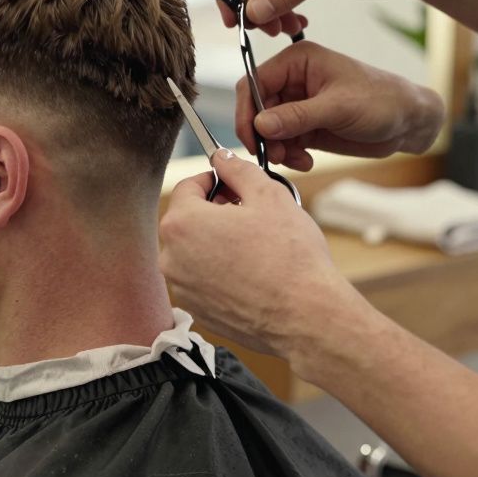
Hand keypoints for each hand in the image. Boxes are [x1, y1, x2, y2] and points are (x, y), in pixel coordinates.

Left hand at [158, 151, 368, 359]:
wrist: (306, 317)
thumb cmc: (291, 257)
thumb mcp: (269, 197)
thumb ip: (239, 171)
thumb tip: (223, 159)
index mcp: (182, 223)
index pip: (187, 187)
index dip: (212, 180)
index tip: (231, 184)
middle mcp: (171, 257)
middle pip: (187, 220)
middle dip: (214, 212)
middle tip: (248, 214)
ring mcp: (182, 288)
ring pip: (194, 251)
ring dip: (216, 242)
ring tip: (254, 245)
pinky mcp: (197, 311)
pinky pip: (202, 280)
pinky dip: (219, 272)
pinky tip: (251, 273)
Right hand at [237, 41, 445, 170]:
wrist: (409, 123)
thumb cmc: (382, 100)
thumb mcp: (339, 107)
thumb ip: (297, 116)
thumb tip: (260, 124)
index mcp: (297, 61)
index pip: (254, 83)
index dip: (247, 110)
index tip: (253, 137)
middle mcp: (292, 81)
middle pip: (256, 109)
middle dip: (262, 134)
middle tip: (275, 155)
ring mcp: (296, 105)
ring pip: (266, 130)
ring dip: (276, 148)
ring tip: (295, 160)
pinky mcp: (304, 127)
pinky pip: (282, 143)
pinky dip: (288, 155)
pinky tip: (305, 161)